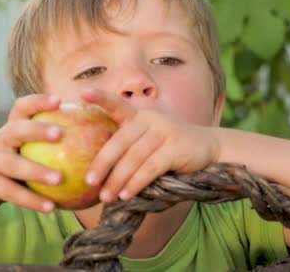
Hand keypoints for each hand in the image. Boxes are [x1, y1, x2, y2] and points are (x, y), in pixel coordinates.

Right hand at [0, 94, 63, 218]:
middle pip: (16, 130)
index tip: (59, 101)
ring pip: (14, 165)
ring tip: (60, 179)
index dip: (38, 102)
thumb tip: (92, 145)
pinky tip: (51, 207)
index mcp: (9, 130)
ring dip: (37, 171)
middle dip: (37, 129)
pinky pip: (12, 193)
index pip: (22, 108)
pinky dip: (32, 201)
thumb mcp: (21, 153)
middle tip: (60, 133)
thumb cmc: (7, 170)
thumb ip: (46, 148)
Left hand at [81, 89, 219, 201]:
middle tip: (89, 181)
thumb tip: (97, 172)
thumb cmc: (169, 147)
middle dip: (103, 163)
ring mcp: (163, 132)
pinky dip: (136, 183)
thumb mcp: (149, 138)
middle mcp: (150, 120)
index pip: (118, 104)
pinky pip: (150, 168)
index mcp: (139, 115)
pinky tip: (126, 194)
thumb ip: (129, 145)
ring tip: (106, 196)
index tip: (82, 92)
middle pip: (120, 141)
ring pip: (134, 158)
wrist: (207, 147)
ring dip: (118, 179)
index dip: (100, 97)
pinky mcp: (175, 148)